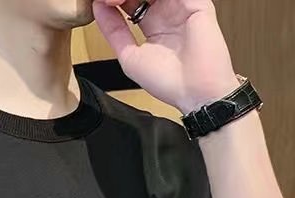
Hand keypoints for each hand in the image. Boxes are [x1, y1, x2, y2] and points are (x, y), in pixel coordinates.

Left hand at [92, 0, 239, 113]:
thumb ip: (113, 31)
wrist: (195, 91)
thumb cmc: (167, 82)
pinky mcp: (196, 2)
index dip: (114, 0)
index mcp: (153, 26)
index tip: (99, 3)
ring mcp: (181, 5)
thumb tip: (97, 7)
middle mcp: (167, 12)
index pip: (130, 1)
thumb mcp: (129, 56)